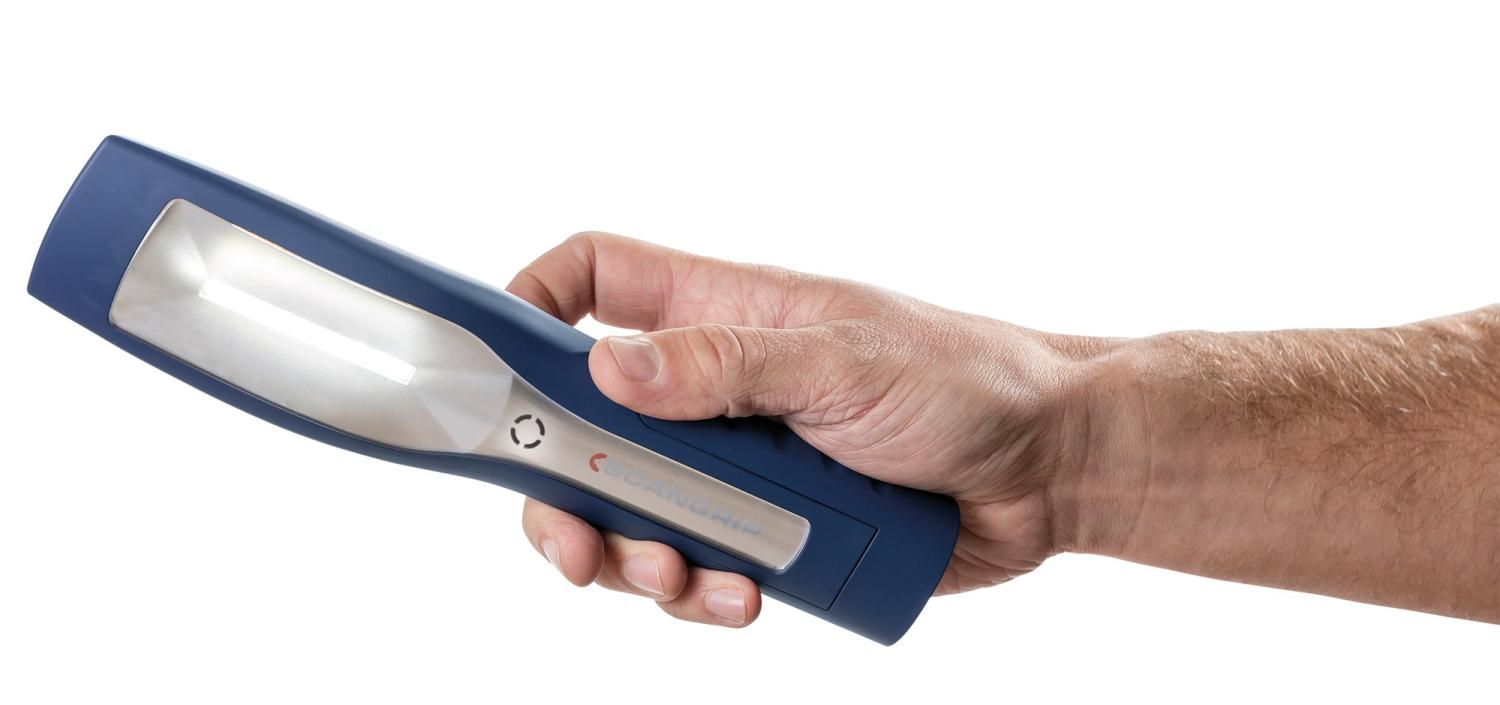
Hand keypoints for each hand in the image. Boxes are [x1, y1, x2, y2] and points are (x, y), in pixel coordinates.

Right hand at [504, 232, 1095, 627]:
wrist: (1049, 471)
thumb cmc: (964, 380)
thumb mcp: (843, 360)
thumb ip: (727, 367)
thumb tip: (610, 370)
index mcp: (722, 314)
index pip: (592, 281)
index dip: (528, 308)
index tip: (495, 372)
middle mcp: (712, 389)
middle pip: (583, 428)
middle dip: (563, 491)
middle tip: (574, 547)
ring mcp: (737, 465)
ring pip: (631, 514)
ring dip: (634, 560)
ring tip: (683, 579)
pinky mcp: (770, 534)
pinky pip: (697, 571)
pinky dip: (700, 596)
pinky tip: (744, 601)